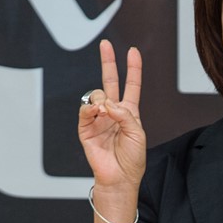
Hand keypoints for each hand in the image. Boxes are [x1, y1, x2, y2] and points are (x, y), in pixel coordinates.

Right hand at [78, 39, 145, 188]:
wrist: (119, 177)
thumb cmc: (132, 159)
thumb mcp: (137, 133)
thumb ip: (124, 114)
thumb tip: (107, 103)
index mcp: (129, 113)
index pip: (131, 85)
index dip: (133, 68)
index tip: (133, 51)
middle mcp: (113, 112)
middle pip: (110, 81)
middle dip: (108, 62)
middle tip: (105, 45)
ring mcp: (98, 118)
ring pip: (97, 95)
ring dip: (102, 99)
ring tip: (106, 112)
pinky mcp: (86, 127)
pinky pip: (85, 110)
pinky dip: (91, 108)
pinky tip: (97, 112)